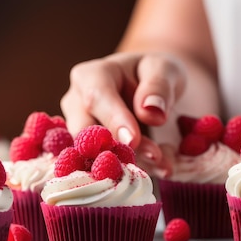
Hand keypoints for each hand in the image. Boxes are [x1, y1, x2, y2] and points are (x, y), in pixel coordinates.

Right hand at [60, 52, 185, 175]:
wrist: (151, 89)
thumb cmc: (153, 74)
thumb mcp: (163, 69)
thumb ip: (158, 86)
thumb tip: (151, 111)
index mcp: (90, 76)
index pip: (95, 98)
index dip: (113, 120)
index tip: (133, 140)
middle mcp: (76, 103)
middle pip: (84, 132)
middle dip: (116, 149)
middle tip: (153, 155)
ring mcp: (80, 130)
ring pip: (94, 154)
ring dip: (128, 163)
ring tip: (163, 162)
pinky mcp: (90, 152)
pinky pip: (106, 166)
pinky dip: (133, 171)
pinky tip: (162, 169)